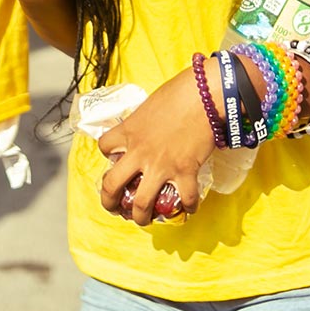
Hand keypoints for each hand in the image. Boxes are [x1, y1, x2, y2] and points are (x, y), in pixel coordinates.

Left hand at [97, 67, 219, 226]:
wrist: (205, 93)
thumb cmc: (180, 91)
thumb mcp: (150, 104)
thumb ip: (144, 120)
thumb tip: (149, 126)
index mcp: (129, 131)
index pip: (104, 147)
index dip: (108, 155)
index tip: (116, 159)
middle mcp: (139, 152)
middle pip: (111, 186)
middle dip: (109, 202)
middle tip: (115, 208)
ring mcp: (161, 165)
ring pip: (141, 204)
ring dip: (141, 217)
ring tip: (144, 219)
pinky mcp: (185, 171)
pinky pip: (185, 199)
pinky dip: (189, 207)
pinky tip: (190, 208)